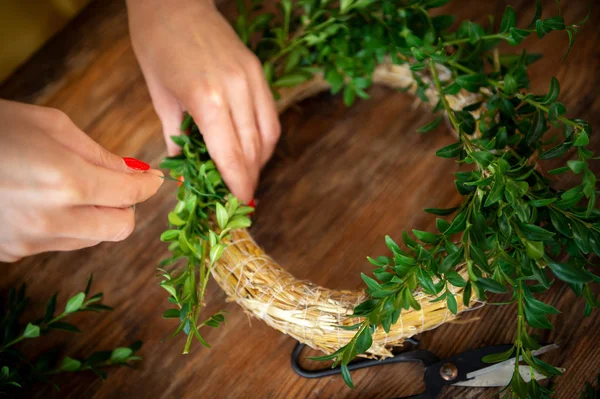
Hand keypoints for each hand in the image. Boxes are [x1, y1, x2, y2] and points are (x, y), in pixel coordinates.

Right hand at [0, 100, 163, 261]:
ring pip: (92, 238)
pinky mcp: (13, 251)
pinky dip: (69, 225)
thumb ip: (98, 154)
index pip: (130, 195)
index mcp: (65, 181)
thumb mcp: (51, 125)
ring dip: (98, 216)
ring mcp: (30, 241)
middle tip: (119, 184)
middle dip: (127, 205)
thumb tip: (133, 172)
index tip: (155, 178)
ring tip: (77, 187)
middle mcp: (51, 219)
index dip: (149, 185)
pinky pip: (61, 242)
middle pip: (120, 228)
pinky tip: (48, 201)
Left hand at [127, 0, 279, 203]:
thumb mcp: (159, 96)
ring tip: (246, 176)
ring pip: (268, 135)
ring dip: (259, 162)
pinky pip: (270, 115)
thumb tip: (185, 171)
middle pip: (253, 149)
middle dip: (248, 179)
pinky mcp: (258, 72)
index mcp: (206, 99)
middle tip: (240, 198)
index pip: (231, 155)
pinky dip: (264, 139)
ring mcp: (252, 79)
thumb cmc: (156, 45)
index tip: (239, 205)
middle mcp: (237, 90)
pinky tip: (252, 149)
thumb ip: (177, 137)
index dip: (238, 185)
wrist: (173, 1)